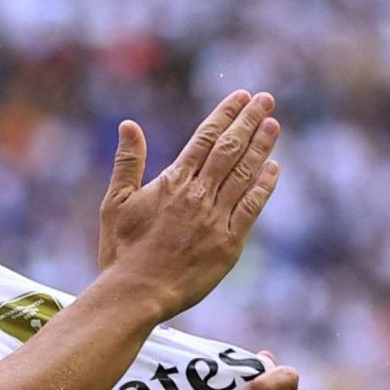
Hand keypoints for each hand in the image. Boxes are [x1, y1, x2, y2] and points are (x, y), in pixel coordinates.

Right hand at [97, 91, 281, 319]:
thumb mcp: (115, 203)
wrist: (136, 293)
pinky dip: (263, 187)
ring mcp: (216, 219)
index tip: (241, 97)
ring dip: (261, 147)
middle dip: (250, 121)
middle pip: (230, 149)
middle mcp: (198, 195)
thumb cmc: (122, 251)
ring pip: (245, 174)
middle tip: (266, 100)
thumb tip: (129, 125)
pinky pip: (251, 209)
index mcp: (173, 182)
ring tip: (274, 125)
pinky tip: (273, 169)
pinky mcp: (229, 244)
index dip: (225, 114)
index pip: (205, 138)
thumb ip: (127, 163)